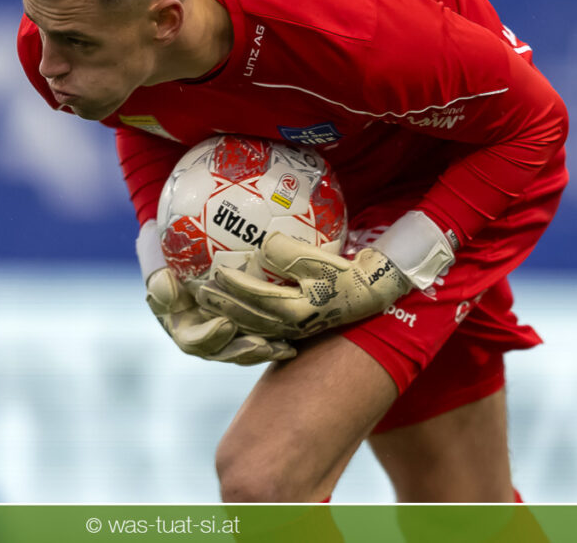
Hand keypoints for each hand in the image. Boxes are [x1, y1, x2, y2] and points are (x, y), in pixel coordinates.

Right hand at [146, 268, 295, 364]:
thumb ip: (158, 278)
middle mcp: (202, 336)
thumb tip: (168, 286)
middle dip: (243, 351)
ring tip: (284, 348)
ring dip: (264, 351)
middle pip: (223, 353)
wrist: (181, 250)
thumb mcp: (155, 261)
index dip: (209, 338)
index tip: (226, 324)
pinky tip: (295, 340)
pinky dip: (275, 341)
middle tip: (262, 344)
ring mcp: (223, 334)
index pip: (193, 341)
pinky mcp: (243, 327)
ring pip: (245, 350)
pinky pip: (261, 338)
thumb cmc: (166, 253)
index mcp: (180, 326)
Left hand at [197, 232, 411, 339]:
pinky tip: (236, 314)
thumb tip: (262, 245)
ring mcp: (295, 331)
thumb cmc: (350, 274)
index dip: (234, 286)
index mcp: (296, 311)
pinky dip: (248, 321)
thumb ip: (290, 254)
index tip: (214, 272)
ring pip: (255, 327)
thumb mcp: (322, 261)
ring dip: (231, 316)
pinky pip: (266, 328)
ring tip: (210, 304)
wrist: (376, 293)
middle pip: (249, 318)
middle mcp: (292, 326)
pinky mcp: (300, 329)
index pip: (256, 298)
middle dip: (223, 307)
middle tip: (200, 295)